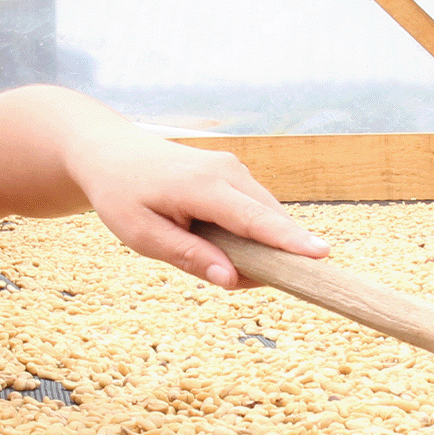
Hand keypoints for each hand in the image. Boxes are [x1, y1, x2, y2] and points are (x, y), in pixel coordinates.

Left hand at [71, 136, 327, 287]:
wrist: (111, 152)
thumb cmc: (122, 195)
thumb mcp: (142, 235)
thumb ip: (189, 256)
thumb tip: (231, 278)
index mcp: (203, 186)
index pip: (255, 220)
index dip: (289, 241)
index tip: (322, 255)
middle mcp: (227, 171)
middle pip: (270, 220)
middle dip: (273, 256)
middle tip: (243, 282)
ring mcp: (233, 169)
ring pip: (266, 215)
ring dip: (259, 246)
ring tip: (221, 262)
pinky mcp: (234, 173)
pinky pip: (255, 209)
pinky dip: (251, 232)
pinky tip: (222, 245)